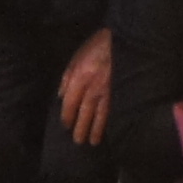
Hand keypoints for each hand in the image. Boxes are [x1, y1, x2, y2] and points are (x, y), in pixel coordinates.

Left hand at [56, 31, 112, 145]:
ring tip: (93, 142)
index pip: (70, 102)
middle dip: (80, 127)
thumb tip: (61, 96)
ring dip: (95, 129)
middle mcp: (92, 86)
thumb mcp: (76, 57)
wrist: (122, 39)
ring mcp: (108, 90)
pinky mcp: (120, 90)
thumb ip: (67, 77)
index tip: (66, 126)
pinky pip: (112, 109)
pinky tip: (108, 128)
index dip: (67, 116)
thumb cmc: (96, 47)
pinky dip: (108, 120)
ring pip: (100, 114)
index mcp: (79, 76)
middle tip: (78, 141)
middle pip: (84, 112)